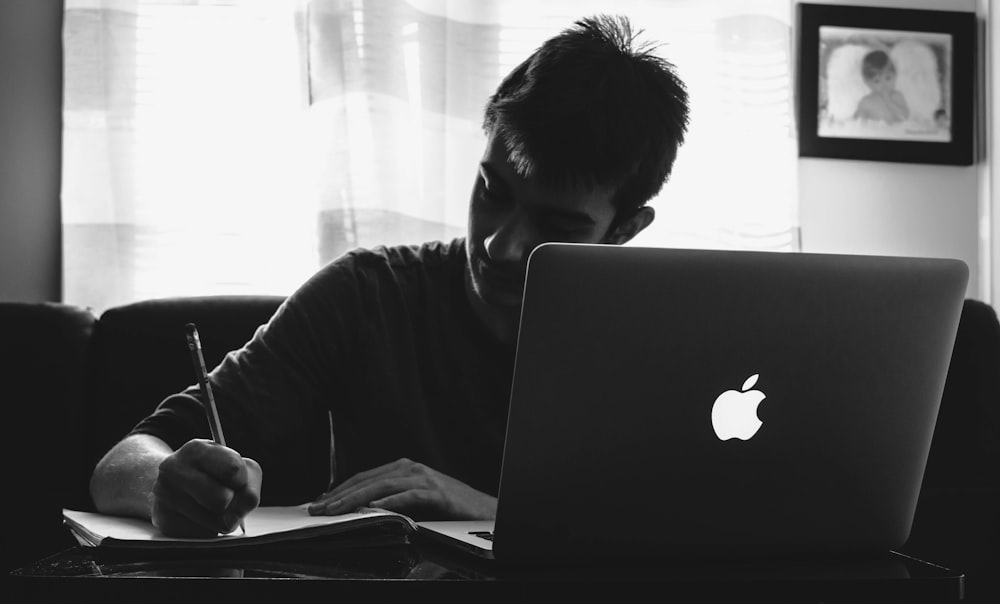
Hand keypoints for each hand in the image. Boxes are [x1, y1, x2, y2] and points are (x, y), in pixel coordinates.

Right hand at [151, 439, 261, 536]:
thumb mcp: (237, 467)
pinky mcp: (164, 522)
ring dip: (222, 518)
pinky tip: (198, 517)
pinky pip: (203, 535)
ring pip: (216, 521)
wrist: (170, 486)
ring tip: (211, 507)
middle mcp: (174, 470)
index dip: (242, 480)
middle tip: (223, 496)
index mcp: (196, 450)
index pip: (234, 470)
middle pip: (223, 499)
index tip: (235, 479)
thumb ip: (249, 485)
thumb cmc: (212, 475)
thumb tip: (241, 510)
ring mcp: (165, 497)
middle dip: (232, 502)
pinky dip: (208, 529)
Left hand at [307, 458, 496, 519]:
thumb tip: (360, 510)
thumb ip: (391, 501)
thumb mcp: (414, 502)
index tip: (320, 502)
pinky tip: (372, 508)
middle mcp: (411, 468)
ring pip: (381, 486)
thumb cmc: (449, 509)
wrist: (484, 510)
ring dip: (354, 499)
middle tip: (317, 508)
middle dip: (339, 495)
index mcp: (405, 469)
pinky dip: (388, 502)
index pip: (365, 477)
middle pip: (368, 480)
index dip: (340, 489)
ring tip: (334, 510)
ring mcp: (423, 478)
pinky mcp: (435, 492)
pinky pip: (407, 497)